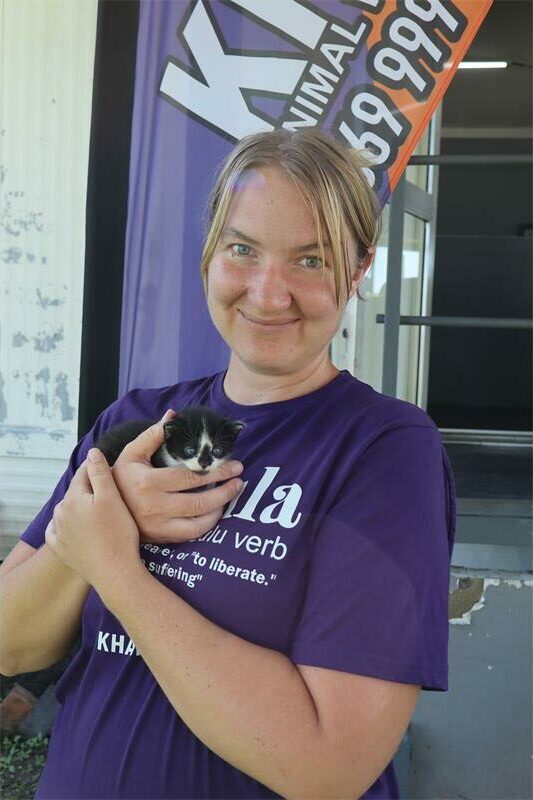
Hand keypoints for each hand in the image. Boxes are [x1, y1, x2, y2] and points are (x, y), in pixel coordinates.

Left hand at [45, 451, 141, 595]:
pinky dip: (65, 526)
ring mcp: (59, 532)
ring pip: (67, 511)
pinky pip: (58, 532)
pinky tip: (74, 527)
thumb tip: (92, 453)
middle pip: (76, 492)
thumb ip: (100, 472)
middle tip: (108, 492)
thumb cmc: (118, 534)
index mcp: (74, 497)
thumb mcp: (112, 497)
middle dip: (89, 489)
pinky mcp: (62, 549)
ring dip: (79, 506)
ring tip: (96, 510)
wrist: (115, 572)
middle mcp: (61, 513)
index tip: (111, 470)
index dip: (99, 469)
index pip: (85, 473)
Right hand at [111, 411, 243, 543]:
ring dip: (220, 509)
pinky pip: (191, 534)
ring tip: (231, 495)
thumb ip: (153, 434)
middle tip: (239, 481)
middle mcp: (154, 507)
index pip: (190, 478)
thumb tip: (173, 415)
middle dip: (225, 491)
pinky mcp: (161, 538)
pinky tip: (216, 512)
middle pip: (199, 502)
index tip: (234, 466)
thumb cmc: (120, 479)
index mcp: (148, 483)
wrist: (104, 510)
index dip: (216, 473)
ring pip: (198, 522)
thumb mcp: (131, 454)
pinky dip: (207, 525)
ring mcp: (158, 525)